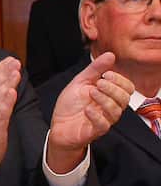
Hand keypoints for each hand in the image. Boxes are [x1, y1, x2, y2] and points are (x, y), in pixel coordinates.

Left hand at [47, 52, 133, 172]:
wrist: (58, 125)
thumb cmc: (71, 104)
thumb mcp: (80, 82)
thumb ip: (95, 69)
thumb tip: (110, 55)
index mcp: (109, 95)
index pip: (127, 87)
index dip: (120, 80)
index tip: (105, 74)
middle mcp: (110, 107)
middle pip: (125, 98)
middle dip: (113, 88)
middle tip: (98, 83)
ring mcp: (104, 120)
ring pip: (116, 111)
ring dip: (104, 99)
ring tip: (91, 92)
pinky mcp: (95, 131)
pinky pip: (103, 125)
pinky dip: (96, 116)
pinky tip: (87, 109)